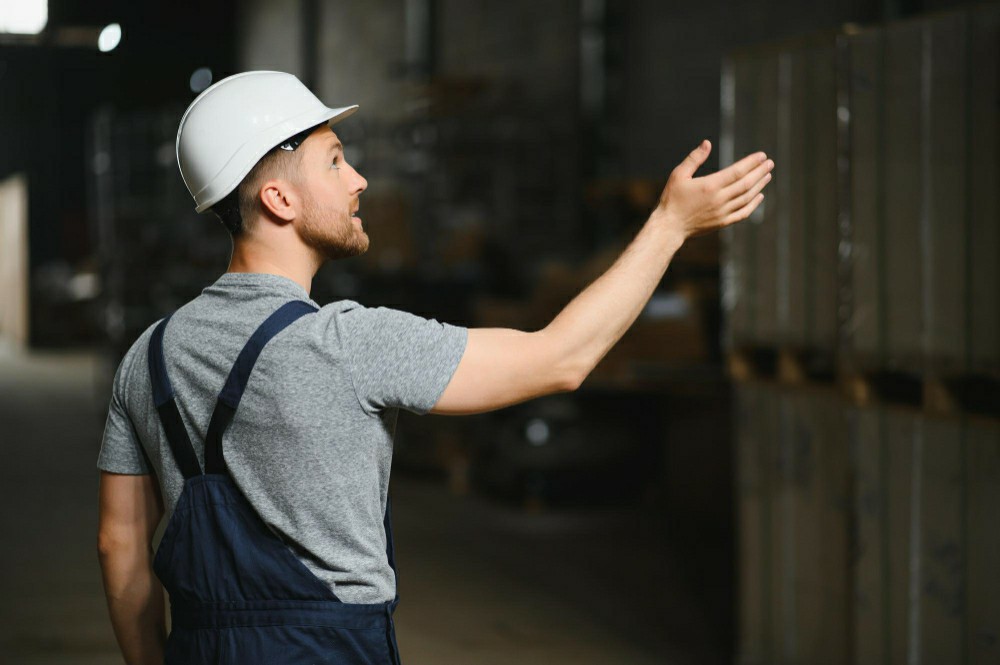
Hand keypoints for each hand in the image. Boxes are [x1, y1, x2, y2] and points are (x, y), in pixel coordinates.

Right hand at [654, 140, 773, 239]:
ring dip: (759, 185)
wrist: (670, 226)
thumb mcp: (678, 175)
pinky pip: (743, 213)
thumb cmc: (672, 199)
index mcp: (710, 185)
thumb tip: (707, 143)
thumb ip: (694, 159)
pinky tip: (759, 196)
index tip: (762, 156)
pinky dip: (753, 204)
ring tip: (768, 175)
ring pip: (747, 197)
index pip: (737, 171)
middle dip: (760, 172)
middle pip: (746, 184)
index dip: (751, 163)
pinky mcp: (722, 222)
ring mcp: (722, 212)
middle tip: (769, 163)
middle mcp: (719, 199)